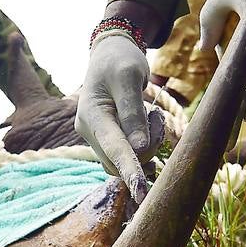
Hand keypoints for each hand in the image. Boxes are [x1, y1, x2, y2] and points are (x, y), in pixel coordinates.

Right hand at [75, 32, 154, 202]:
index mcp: (91, 115)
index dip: (129, 170)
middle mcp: (89, 131)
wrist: (110, 54)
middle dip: (147, 145)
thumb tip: (139, 149)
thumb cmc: (120, 61)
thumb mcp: (129, 77)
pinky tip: (149, 125)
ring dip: (148, 143)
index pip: (114, 149)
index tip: (142, 193)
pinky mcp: (107, 140)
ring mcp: (97, 137)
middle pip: (122, 159)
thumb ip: (133, 113)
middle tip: (155, 115)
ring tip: (152, 114)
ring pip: (128, 159)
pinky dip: (144, 144)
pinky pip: (128, 154)